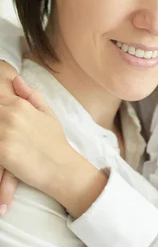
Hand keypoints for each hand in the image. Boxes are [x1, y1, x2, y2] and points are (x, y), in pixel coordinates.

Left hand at [0, 75, 76, 212]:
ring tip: (4, 138)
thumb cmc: (55, 142)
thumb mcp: (48, 113)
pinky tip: (2, 150)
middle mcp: (9, 115)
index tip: (2, 118)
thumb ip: (31, 94)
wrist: (61, 168)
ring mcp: (3, 133)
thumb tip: (15, 79)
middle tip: (2, 130)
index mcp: (19, 105)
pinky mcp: (1, 151)